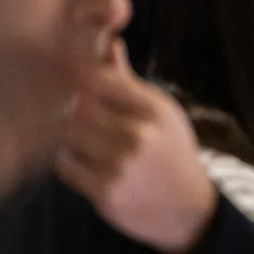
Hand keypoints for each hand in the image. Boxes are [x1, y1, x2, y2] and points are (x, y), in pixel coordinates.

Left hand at [55, 41, 217, 253]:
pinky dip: (68, 159)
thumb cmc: (171, 152)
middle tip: (67, 107)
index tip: (65, 71)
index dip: (77, 73)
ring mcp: (120, 167)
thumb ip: (128, 82)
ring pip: (68, 136)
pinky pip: (67, 166)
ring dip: (67, 134)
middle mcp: (138, 136)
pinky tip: (83, 159)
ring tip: (78, 135)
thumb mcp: (162, 113)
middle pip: (78, 107)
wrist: (188, 210)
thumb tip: (108, 43)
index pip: (101, 79)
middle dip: (68, 106)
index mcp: (154, 110)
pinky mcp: (105, 194)